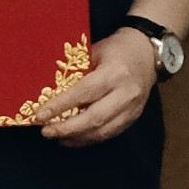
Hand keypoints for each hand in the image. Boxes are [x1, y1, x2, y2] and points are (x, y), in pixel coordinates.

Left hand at [33, 30, 164, 146]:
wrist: (147, 54)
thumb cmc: (116, 50)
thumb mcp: (95, 51)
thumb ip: (76, 71)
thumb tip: (48, 89)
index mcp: (114, 73)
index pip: (84, 93)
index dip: (60, 106)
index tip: (40, 115)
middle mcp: (126, 93)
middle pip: (94, 117)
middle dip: (67, 128)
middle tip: (46, 132)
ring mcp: (132, 108)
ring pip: (103, 130)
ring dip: (78, 138)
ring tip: (57, 138)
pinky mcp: (134, 117)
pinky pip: (110, 133)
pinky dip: (90, 138)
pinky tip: (74, 139)